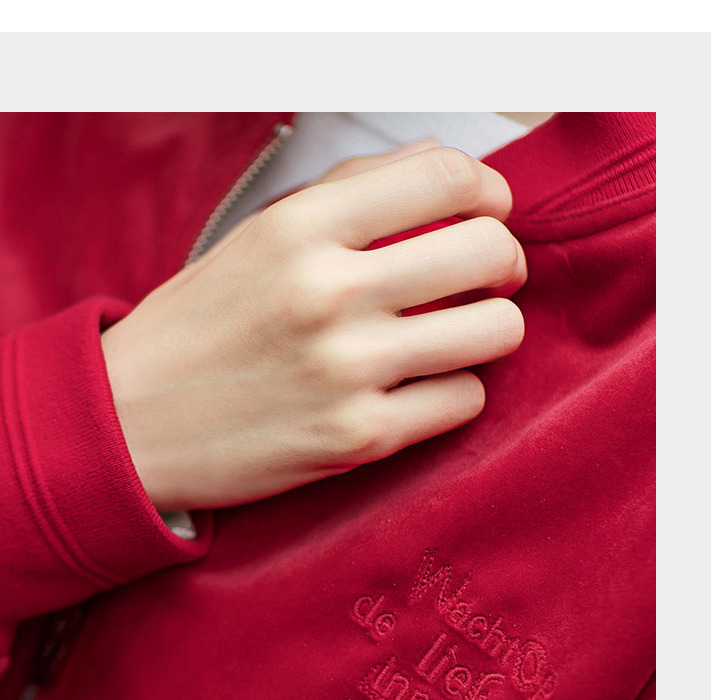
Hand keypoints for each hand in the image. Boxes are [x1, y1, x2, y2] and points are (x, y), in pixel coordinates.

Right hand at [102, 144, 526, 512]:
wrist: (131, 425)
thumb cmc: (197, 331)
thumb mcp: (256, 240)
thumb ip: (347, 199)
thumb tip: (444, 177)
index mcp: (301, 228)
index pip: (445, 176)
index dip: (489, 190)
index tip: (488, 208)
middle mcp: (329, 292)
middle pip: (488, 250)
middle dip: (504, 261)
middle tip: (486, 278)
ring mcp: (348, 369)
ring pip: (496, 330)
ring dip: (490, 329)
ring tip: (458, 335)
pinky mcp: (359, 437)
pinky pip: (465, 399)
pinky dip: (454, 391)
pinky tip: (421, 388)